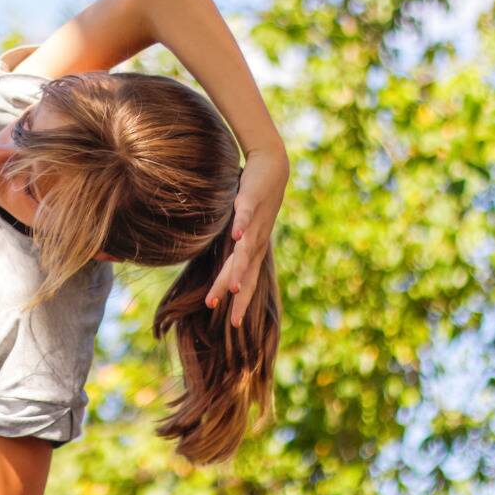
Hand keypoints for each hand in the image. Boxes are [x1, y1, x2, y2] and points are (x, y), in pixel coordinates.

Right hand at [205, 148, 289, 326]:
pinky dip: (241, 226)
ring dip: (240, 269)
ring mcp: (254, 222)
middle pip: (245, 272)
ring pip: (246, 250)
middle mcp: (256, 240)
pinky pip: (244, 215)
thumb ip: (232, 246)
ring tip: (234, 287)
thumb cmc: (254, 200)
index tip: (233, 325)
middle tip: (232, 321)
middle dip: (238, 296)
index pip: (247, 281)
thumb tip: (223, 262)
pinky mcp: (250, 201)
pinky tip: (236, 235)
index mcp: (253, 249)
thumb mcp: (243, 229)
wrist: (272, 169)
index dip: (241, 302)